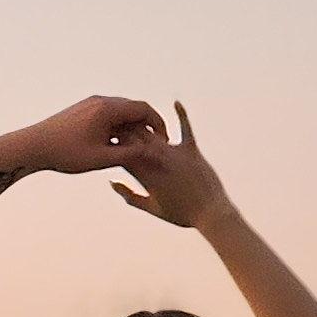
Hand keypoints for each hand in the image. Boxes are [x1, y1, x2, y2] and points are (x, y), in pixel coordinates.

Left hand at [0, 94, 168, 176]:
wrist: (32, 146)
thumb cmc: (65, 153)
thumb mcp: (101, 158)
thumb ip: (128, 154)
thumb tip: (151, 153)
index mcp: (107, 109)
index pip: (144, 109)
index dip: (158, 124)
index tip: (164, 142)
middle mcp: (100, 101)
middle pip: (134, 109)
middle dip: (147, 126)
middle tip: (155, 146)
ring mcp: (91, 104)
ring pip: (121, 113)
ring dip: (131, 127)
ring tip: (138, 148)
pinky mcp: (83, 110)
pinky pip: (108, 115)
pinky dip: (118, 127)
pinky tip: (118, 145)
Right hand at [112, 101, 231, 230]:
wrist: (210, 214)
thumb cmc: (181, 214)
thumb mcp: (150, 207)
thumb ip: (128, 195)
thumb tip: (111, 182)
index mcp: (144, 176)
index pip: (121, 154)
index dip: (113, 142)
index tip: (106, 134)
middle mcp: (156, 161)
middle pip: (134, 138)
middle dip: (124, 126)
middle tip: (117, 117)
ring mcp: (174, 154)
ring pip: (153, 130)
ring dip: (144, 119)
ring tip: (137, 111)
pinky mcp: (191, 150)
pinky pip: (185, 128)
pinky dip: (182, 114)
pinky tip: (176, 102)